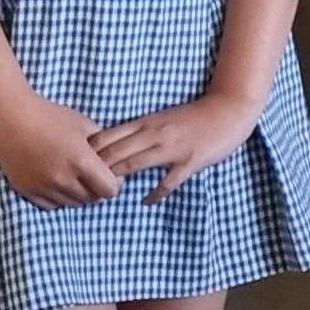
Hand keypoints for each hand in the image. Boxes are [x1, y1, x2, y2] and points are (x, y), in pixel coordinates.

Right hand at [0, 94, 121, 208]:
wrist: (12, 118)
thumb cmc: (52, 117)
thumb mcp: (86, 125)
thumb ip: (103, 145)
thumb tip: (115, 161)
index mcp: (81, 161)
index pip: (109, 189)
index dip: (115, 184)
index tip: (113, 175)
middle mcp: (62, 179)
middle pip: (91, 198)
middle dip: (98, 189)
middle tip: (95, 175)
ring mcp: (42, 187)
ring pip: (72, 203)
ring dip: (79, 193)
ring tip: (77, 176)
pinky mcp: (26, 190)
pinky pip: (51, 205)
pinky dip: (59, 197)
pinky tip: (60, 181)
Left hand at [93, 92, 261, 200]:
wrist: (229, 108)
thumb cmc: (194, 115)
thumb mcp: (162, 117)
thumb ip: (139, 131)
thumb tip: (111, 148)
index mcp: (146, 122)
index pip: (106, 138)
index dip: (88, 155)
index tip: (79, 168)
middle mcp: (154, 133)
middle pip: (114, 153)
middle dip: (96, 171)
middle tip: (86, 187)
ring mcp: (172, 147)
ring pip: (133, 164)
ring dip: (117, 181)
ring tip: (108, 194)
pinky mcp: (190, 160)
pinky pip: (167, 181)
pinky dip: (154, 193)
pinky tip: (146, 200)